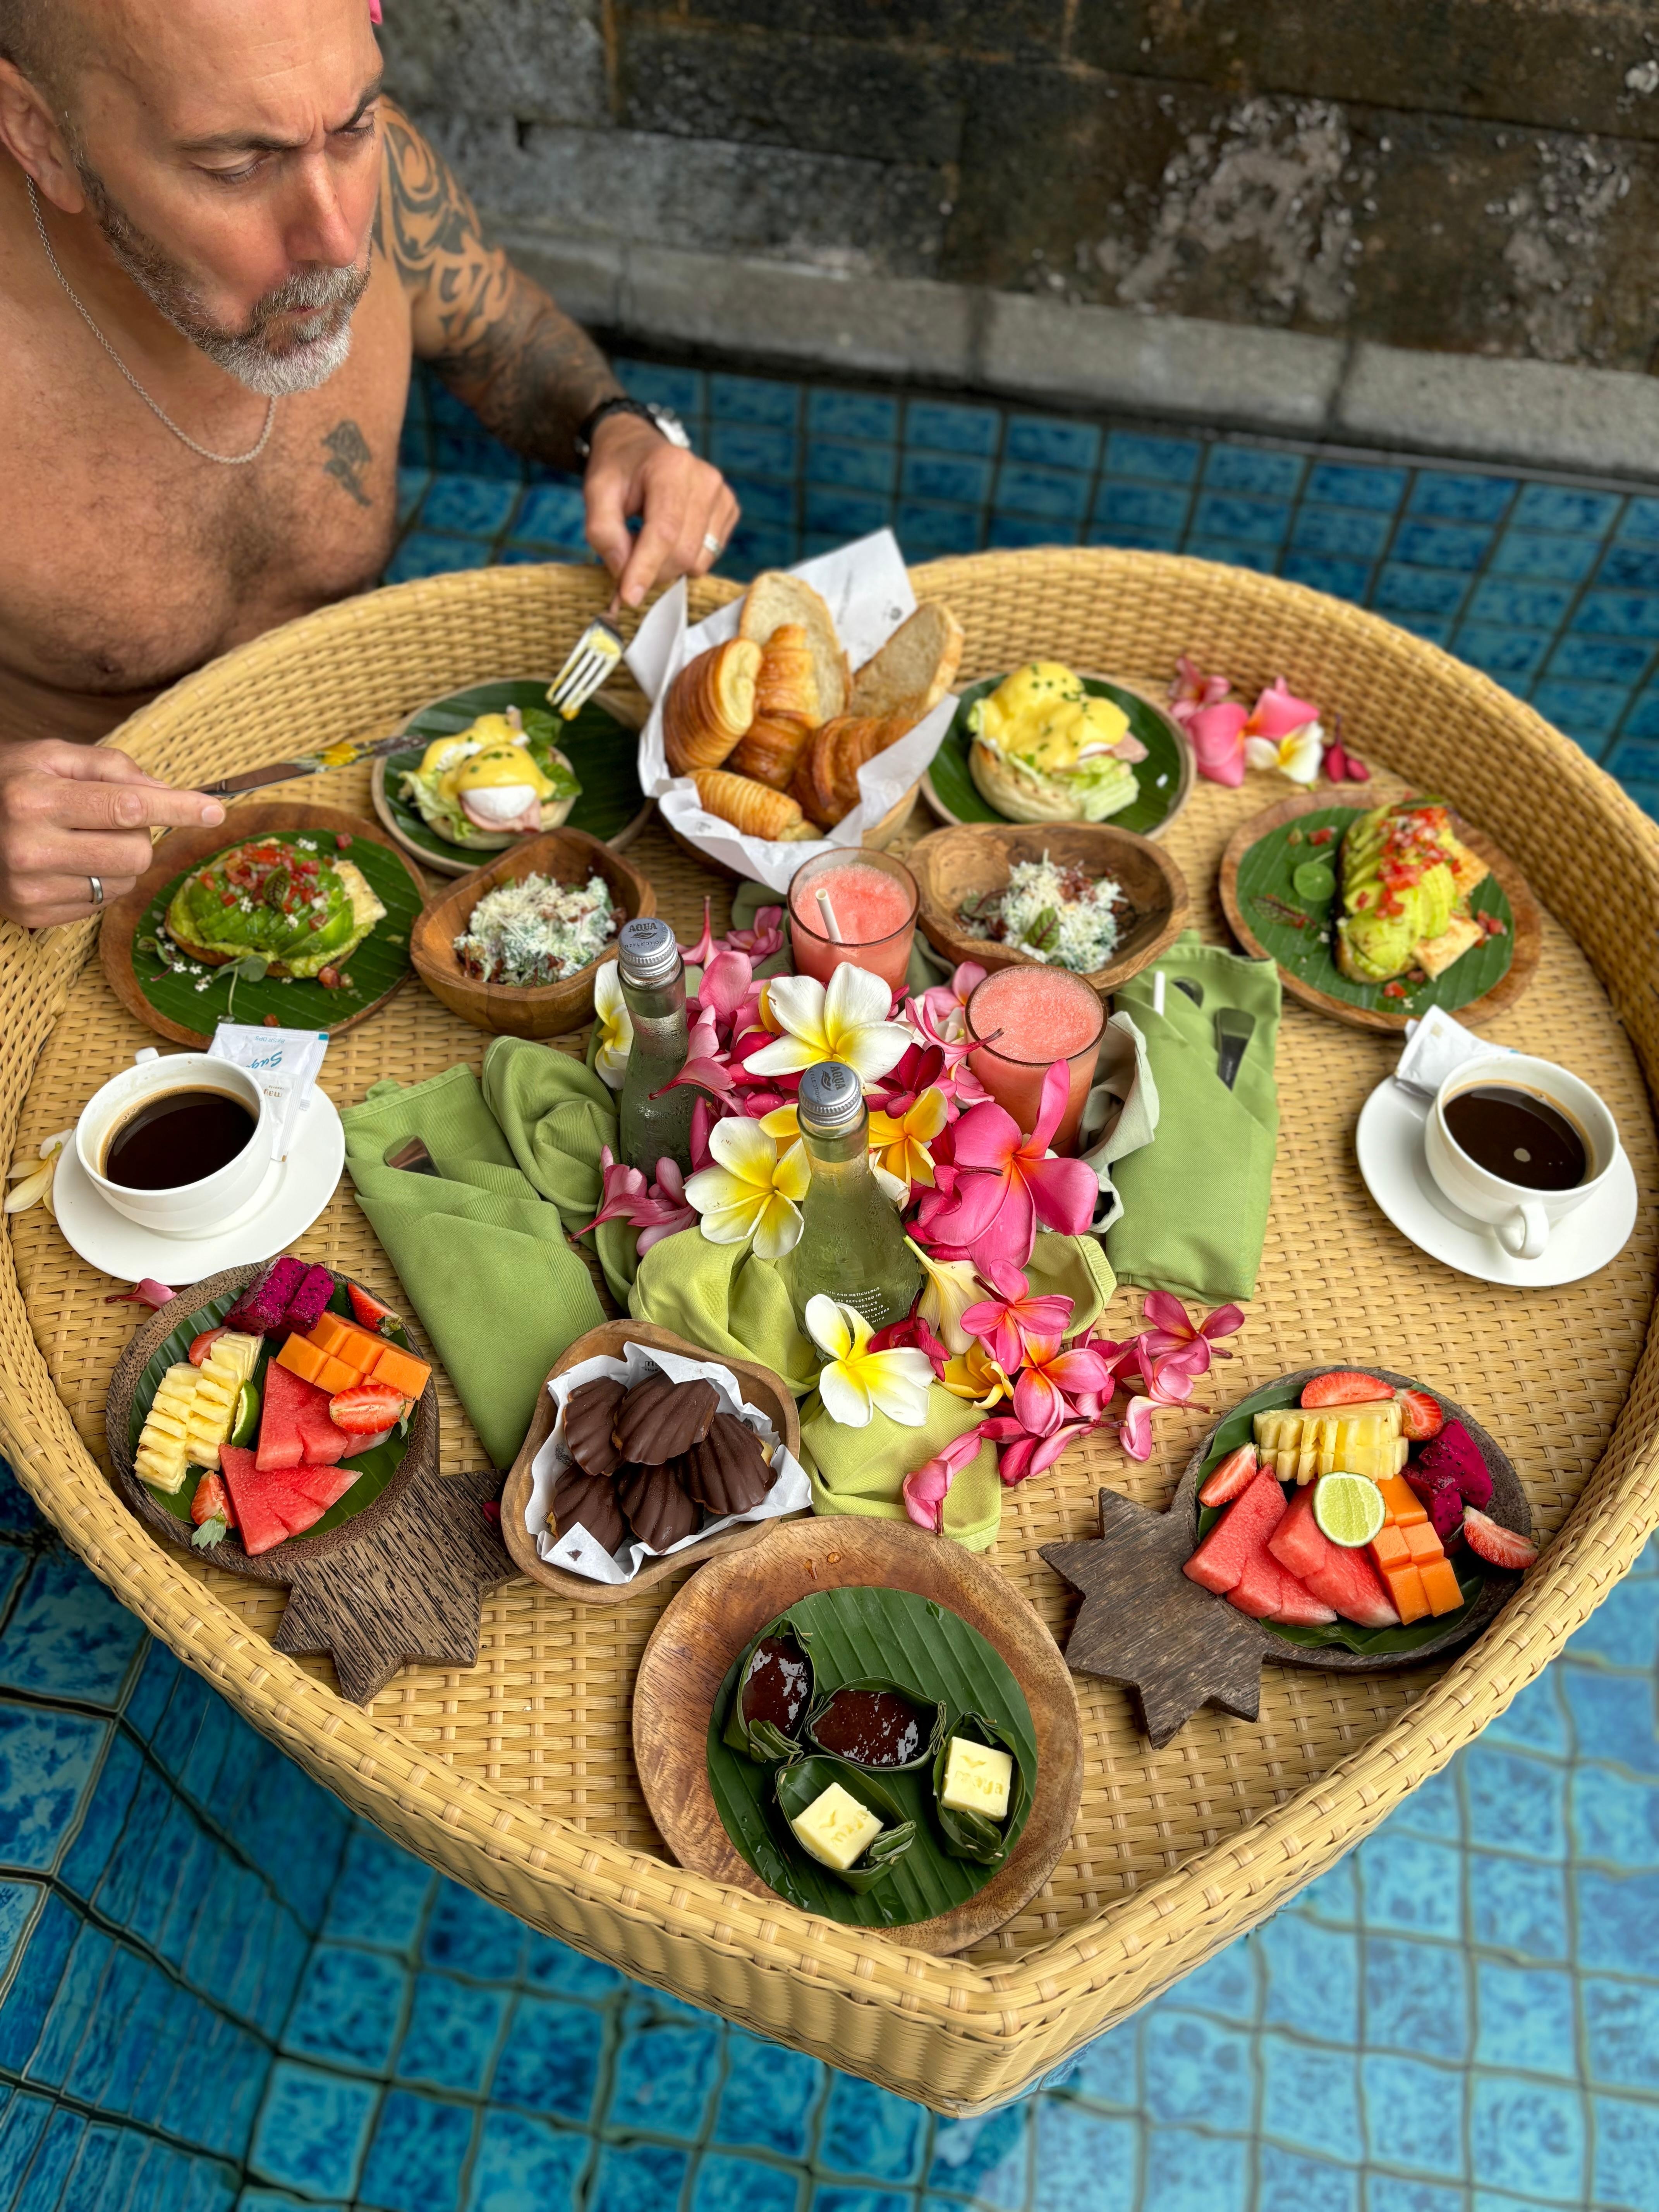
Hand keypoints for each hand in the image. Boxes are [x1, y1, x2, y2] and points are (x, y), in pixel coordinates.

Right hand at [0, 741, 225, 929]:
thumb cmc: (8, 783)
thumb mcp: (51, 756)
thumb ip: (112, 766)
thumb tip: (168, 793)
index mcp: (35, 799)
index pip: (127, 806)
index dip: (178, 808)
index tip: (214, 811)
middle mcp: (31, 847)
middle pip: (136, 852)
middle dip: (138, 834)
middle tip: (110, 819)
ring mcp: (31, 887)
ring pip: (124, 882)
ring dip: (120, 860)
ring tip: (82, 840)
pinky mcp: (33, 914)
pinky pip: (100, 903)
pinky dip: (97, 882)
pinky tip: (66, 864)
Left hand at [583, 415, 740, 609]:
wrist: (639, 445)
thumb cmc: (618, 469)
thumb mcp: (596, 491)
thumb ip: (602, 531)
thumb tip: (622, 572)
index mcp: (670, 467)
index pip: (664, 531)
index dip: (646, 568)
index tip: (629, 597)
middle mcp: (705, 479)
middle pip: (683, 552)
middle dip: (652, 570)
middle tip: (627, 560)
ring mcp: (722, 494)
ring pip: (699, 561)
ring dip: (667, 566)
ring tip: (647, 540)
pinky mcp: (729, 509)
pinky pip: (709, 556)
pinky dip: (684, 558)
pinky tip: (669, 537)